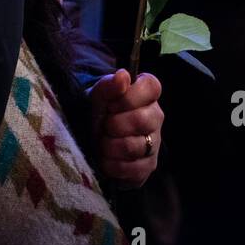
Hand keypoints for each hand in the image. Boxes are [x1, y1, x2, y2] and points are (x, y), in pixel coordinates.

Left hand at [89, 69, 162, 188]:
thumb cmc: (97, 112)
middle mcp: (156, 117)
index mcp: (147, 94)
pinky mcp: (148, 166)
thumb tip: (123, 75)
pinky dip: (113, 165)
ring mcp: (155, 143)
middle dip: (113, 124)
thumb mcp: (96, 96)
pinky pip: (133, 169)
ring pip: (134, 147)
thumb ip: (108, 86)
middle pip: (141, 120)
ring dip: (109, 146)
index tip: (111, 105)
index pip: (151, 87)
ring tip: (101, 143)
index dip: (127, 97)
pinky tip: (105, 159)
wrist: (88, 138)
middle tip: (103, 125)